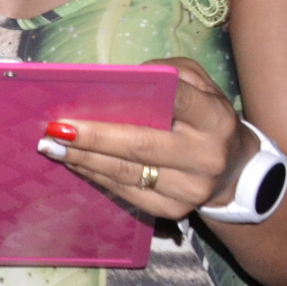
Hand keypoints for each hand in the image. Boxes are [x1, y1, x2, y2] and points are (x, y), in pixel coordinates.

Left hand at [41, 57, 254, 220]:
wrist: (235, 171)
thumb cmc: (205, 118)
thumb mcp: (201, 86)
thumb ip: (171, 74)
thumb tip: (126, 78)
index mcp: (214, 118)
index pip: (177, 100)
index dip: (138, 96)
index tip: (93, 94)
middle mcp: (205, 157)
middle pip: (140, 145)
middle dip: (92, 137)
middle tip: (56, 129)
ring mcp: (189, 189)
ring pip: (127, 173)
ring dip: (84, 159)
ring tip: (52, 146)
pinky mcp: (173, 211)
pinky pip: (125, 192)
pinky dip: (95, 176)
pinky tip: (73, 163)